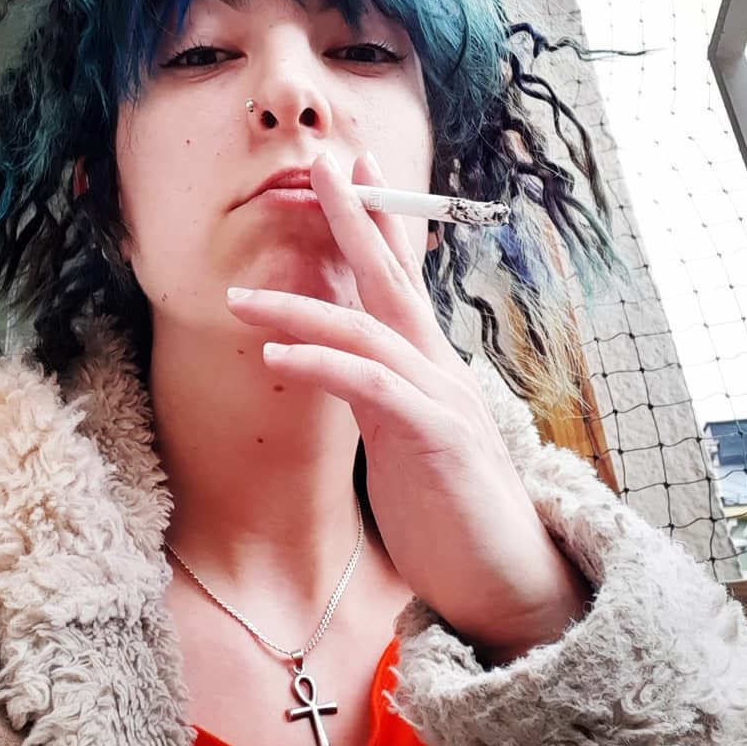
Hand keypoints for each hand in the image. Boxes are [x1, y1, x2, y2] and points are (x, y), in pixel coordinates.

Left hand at [225, 151, 589, 659]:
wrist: (505, 580)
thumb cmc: (450, 512)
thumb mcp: (406, 442)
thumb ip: (379, 397)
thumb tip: (342, 371)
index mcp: (431, 368)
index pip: (403, 282)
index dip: (379, 226)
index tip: (356, 174)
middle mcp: (441, 370)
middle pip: (394, 280)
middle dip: (356, 219)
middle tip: (320, 166)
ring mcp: (444, 399)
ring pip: (371, 329)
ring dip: (302, 306)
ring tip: (240, 297)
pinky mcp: (439, 439)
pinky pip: (374, 387)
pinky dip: (326, 364)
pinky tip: (279, 355)